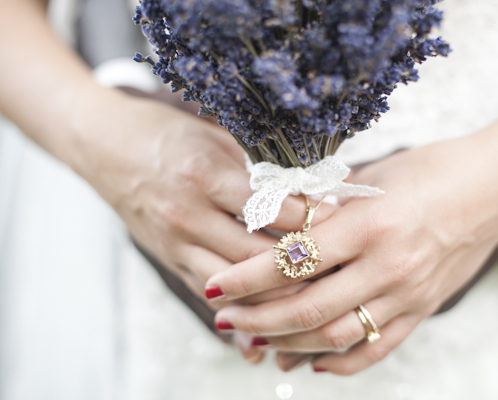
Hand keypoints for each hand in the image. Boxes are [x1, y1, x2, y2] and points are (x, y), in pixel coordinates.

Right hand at [85, 97, 335, 302]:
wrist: (104, 146)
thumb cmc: (164, 134)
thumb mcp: (216, 138)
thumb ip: (259, 168)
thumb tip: (309, 191)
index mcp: (205, 176)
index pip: (275, 212)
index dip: (315, 218)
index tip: (342, 219)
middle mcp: (188, 216)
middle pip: (259, 259)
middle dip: (303, 265)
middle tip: (338, 263)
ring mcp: (175, 244)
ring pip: (236, 287)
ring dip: (276, 293)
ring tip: (313, 291)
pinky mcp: (169, 260)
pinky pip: (211, 294)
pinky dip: (242, 305)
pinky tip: (269, 310)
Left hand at [205, 134, 497, 374]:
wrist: (497, 183)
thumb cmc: (434, 168)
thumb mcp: (374, 176)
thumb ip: (328, 205)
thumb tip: (283, 221)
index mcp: (370, 224)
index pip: (293, 261)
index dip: (247, 277)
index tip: (216, 287)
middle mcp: (389, 266)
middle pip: (309, 308)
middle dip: (258, 319)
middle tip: (226, 320)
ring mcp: (409, 294)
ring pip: (337, 336)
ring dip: (291, 345)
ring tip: (258, 343)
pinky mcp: (424, 309)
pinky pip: (377, 349)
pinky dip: (341, 362)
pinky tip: (314, 363)